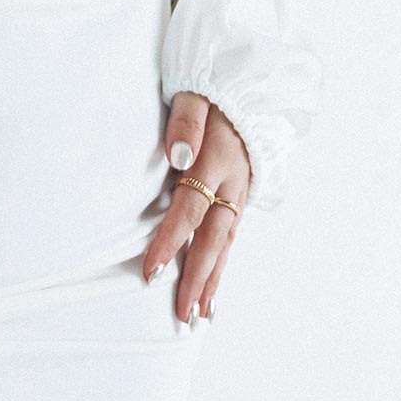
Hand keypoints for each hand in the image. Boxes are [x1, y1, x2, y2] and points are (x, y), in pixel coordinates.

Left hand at [141, 90, 249, 323]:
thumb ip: (186, 123)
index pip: (190, 208)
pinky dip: (222, 265)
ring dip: (212, 280)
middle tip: (182, 315)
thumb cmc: (209, 90)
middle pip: (213, 237)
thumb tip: (178, 157)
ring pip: (226, 242)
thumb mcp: (195, 94)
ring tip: (199, 316)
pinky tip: (212, 292)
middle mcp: (233, 182)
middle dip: (197, 277)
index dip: (172, 240)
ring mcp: (240, 191)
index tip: (152, 271)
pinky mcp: (241, 196)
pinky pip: (231, 236)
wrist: (248, 84)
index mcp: (218, 158)